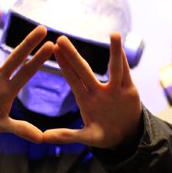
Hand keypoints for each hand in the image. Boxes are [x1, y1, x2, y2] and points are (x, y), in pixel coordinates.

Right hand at [0, 8, 53, 142]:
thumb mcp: (3, 125)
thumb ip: (21, 129)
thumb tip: (42, 139)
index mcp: (10, 87)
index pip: (28, 71)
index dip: (39, 59)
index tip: (52, 47)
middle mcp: (0, 74)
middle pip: (15, 56)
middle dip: (28, 42)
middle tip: (42, 28)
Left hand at [41, 32, 142, 147]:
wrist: (126, 137)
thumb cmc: (104, 134)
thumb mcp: (87, 137)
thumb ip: (66, 136)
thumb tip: (42, 138)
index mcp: (86, 99)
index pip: (72, 78)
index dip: (63, 64)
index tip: (52, 48)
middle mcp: (99, 90)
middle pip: (85, 69)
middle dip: (73, 55)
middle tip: (61, 38)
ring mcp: (115, 89)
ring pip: (114, 67)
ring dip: (115, 52)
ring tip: (114, 34)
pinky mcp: (129, 91)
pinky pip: (127, 74)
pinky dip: (126, 60)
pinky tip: (124, 47)